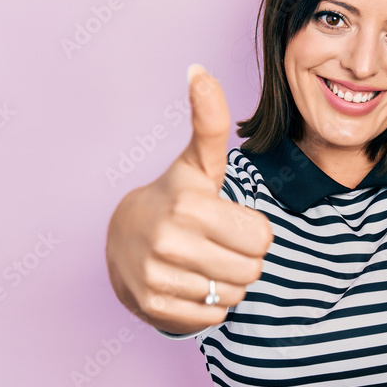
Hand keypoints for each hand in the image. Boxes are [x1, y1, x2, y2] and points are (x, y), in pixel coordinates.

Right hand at [104, 64, 272, 333]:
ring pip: (234, 295)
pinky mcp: (153, 307)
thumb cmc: (176, 198)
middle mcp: (169, 242)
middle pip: (252, 270)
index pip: (262, 239)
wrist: (123, 240)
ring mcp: (157, 277)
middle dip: (243, 259)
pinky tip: (189, 282)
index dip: (253, 232)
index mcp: (188, 205)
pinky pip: (213, 317)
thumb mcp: (197, 162)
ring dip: (227, 283)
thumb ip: (208, 120)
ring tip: (203, 261)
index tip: (228, 221)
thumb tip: (199, 69)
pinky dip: (209, 305)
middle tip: (217, 244)